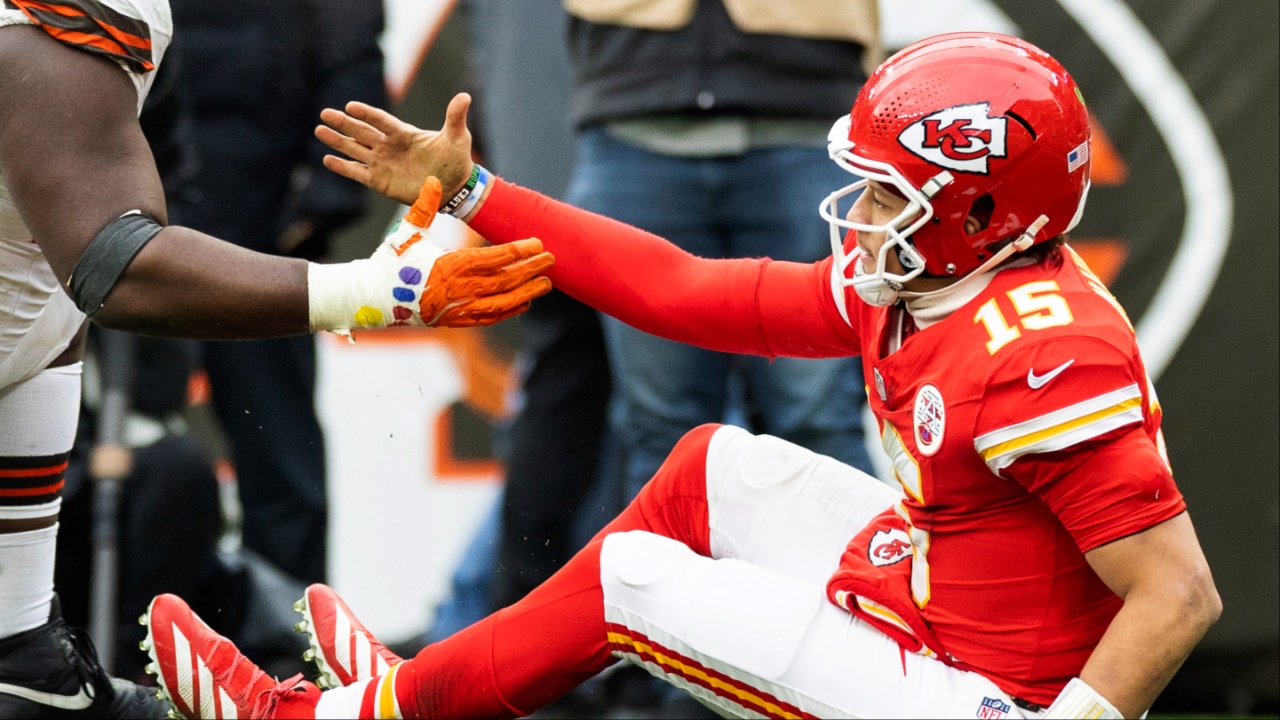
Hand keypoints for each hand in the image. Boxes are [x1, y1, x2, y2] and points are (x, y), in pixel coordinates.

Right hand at [309, 177, 553, 334]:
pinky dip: (508, 311)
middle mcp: (457, 290)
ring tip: (546, 284)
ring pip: (501, 302)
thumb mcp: (406, 232)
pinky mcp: (454, 321)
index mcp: (449, 265)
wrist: (372, 297)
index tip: (537, 243)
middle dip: (530, 270)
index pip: (494, 259)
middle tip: (552, 260)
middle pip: (504, 281)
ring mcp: (457, 308)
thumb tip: (435, 179)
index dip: (519, 251)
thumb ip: (424, 206)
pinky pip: (488, 318)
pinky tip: (524, 303)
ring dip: (526, 293)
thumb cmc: (390, 261)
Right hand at [316, 94, 475, 206]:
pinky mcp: (379, 181)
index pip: (381, 121)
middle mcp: (388, 146)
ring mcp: (382, 163)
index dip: (367, 114)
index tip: (351, 107)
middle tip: (324, 114)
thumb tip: (465, 96)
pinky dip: (343, 167)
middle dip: (343, 124)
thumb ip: (455, 117)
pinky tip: (327, 159)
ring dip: (337, 141)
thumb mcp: (457, 137)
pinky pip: (357, 172)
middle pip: (362, 132)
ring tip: (319, 130)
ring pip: (355, 149)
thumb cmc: (456, 160)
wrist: (453, 188)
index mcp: (404, 133)